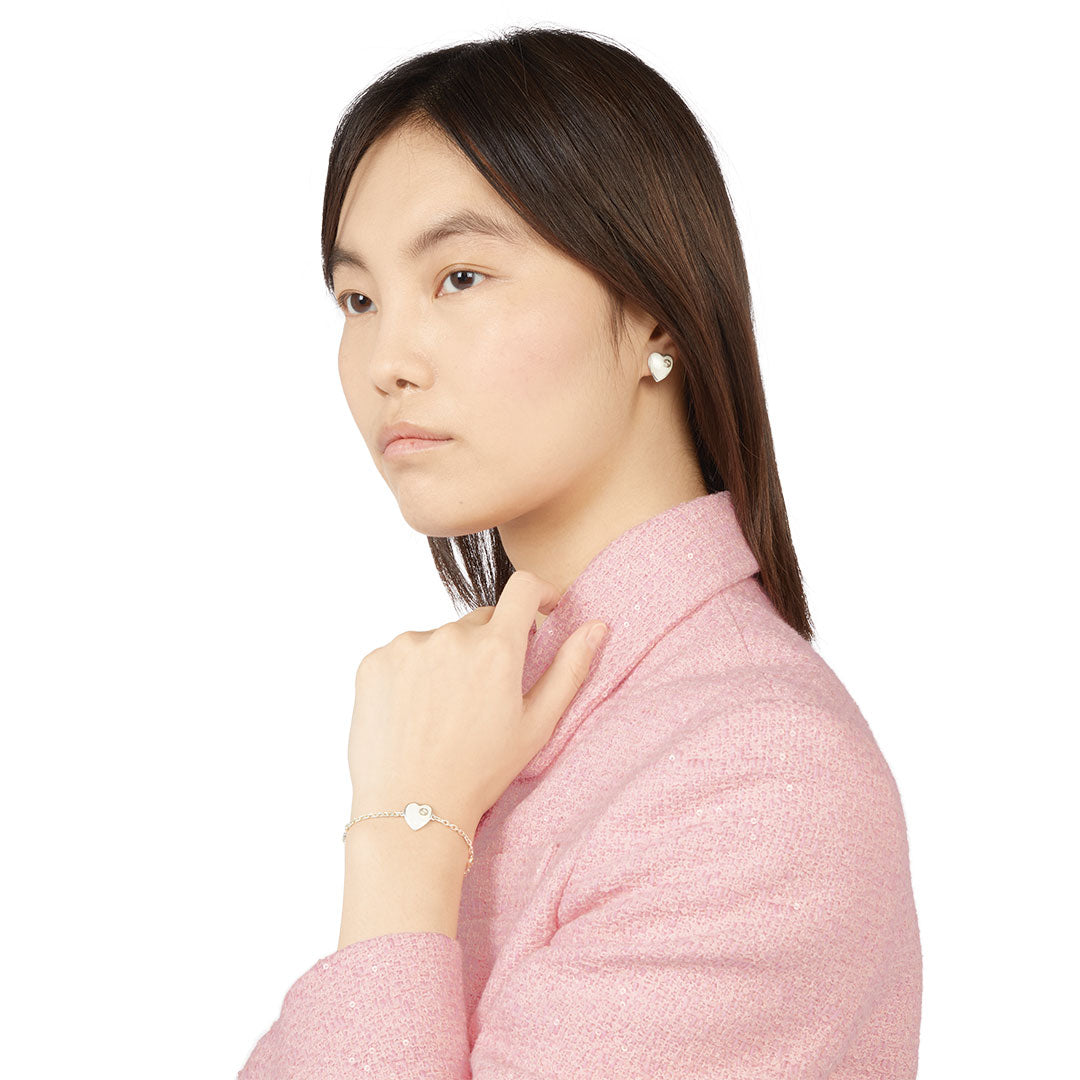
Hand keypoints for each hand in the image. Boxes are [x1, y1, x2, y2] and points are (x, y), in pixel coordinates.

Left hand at [346, 571, 607, 837]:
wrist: (411, 809)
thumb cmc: (480, 772)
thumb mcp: (537, 725)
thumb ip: (570, 668)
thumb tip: (597, 625)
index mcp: (497, 649)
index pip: (522, 587)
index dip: (539, 592)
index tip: (543, 607)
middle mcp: (450, 636)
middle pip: (480, 622)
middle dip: (490, 647)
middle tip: (484, 699)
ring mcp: (407, 646)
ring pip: (440, 639)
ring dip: (449, 661)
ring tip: (444, 714)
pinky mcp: (375, 661)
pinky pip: (404, 654)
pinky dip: (413, 673)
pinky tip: (414, 714)